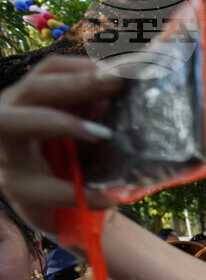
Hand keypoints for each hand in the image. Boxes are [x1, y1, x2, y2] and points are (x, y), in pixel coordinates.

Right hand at [0, 57, 122, 235]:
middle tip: (115, 82)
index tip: (119, 67)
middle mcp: (9, 117)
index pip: (49, 70)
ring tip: (104, 135)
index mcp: (30, 101)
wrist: (65, 214)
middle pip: (32, 88)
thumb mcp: (88, 135)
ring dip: (62, 124)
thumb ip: (98, 114)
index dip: (81, 65)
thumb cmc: (76, 165)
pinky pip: (44, 187)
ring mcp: (6, 151)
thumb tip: (120, 92)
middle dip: (75, 84)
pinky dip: (79, 193)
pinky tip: (109, 198)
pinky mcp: (15, 186)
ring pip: (15, 124)